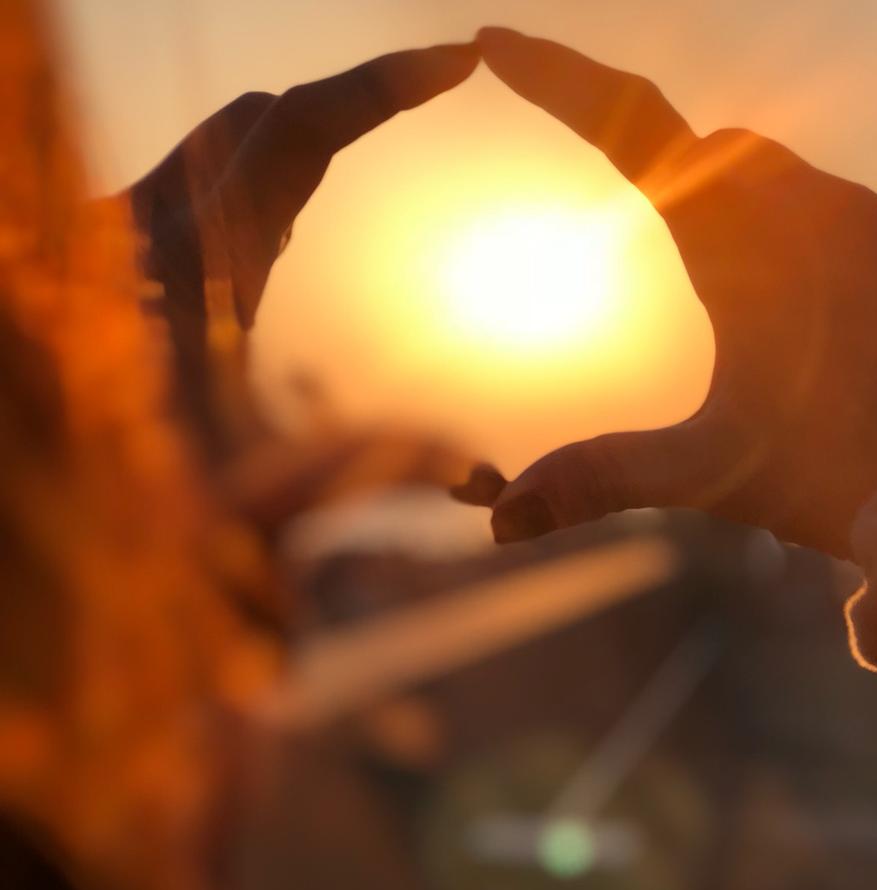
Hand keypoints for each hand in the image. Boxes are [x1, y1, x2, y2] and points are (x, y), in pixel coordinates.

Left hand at [127, 43, 479, 460]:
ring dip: (307, 132)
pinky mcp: (127, 250)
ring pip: (229, 138)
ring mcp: (136, 232)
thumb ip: (383, 477)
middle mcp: (159, 228)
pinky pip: (201, 181)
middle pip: (266, 115)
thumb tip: (482, 482)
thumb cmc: (141, 497)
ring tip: (377, 131)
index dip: (383, 88)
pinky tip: (282, 231)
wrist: (51, 474)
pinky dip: (260, 177)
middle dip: (357, 98)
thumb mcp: (263, 492)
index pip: (299, 132)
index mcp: (201, 265)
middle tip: (435, 85)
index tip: (457, 63)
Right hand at [479, 28, 876, 557]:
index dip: (562, 85)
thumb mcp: (712, 473)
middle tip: (683, 264)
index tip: (501, 46)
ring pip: (813, 201)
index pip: (637, 130)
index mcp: (752, 248)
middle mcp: (833, 209)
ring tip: (795, 347)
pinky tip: (873, 346)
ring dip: (780, 244)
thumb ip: (602, 477)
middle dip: (687, 189)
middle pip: (727, 160)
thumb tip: (500, 519)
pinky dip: (857, 268)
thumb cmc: (849, 485)